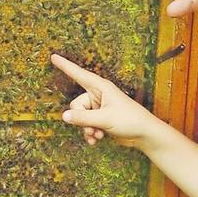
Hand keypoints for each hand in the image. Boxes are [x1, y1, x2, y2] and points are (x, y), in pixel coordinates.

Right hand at [50, 54, 165, 147]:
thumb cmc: (130, 120)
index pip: (78, 74)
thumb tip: (64, 116)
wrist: (144, 134)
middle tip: (92, 128)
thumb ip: (82, 118)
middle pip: (76, 105)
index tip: (53, 57)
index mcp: (100, 87)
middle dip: (81, 119)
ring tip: (97, 135)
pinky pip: (86, 125)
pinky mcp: (101, 119)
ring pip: (80, 117)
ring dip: (86, 128)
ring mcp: (99, 108)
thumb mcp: (104, 119)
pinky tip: (97, 139)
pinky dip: (90, 133)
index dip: (65, 66)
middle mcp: (98, 95)